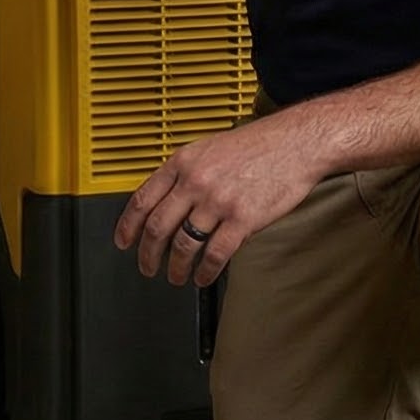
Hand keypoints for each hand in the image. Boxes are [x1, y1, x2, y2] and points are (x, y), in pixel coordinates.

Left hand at [111, 113, 329, 285]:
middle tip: (147, 267)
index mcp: (183, 162)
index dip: (127, 227)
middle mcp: (195, 181)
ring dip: (176, 267)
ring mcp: (218, 201)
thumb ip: (186, 172)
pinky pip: (214, 254)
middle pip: (157, 227)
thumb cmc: (258, 144)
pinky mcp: (242, 219)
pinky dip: (205, 271)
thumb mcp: (210, 148)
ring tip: (177, 276)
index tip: (123, 242)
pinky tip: (203, 276)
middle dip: (148, 255)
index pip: (142, 199)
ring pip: (183, 245)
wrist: (296, 143)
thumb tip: (165, 201)